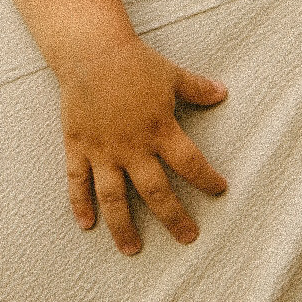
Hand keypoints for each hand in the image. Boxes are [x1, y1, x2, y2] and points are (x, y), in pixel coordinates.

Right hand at [60, 34, 226, 255]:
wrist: (91, 52)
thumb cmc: (135, 62)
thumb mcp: (172, 74)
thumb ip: (198, 88)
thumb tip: (223, 93)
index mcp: (160, 130)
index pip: (190, 163)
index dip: (207, 179)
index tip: (220, 190)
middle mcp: (133, 147)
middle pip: (156, 192)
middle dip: (174, 218)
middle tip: (188, 238)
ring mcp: (103, 150)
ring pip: (114, 198)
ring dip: (123, 226)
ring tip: (132, 250)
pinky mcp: (78, 147)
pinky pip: (77, 182)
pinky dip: (79, 205)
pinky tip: (86, 227)